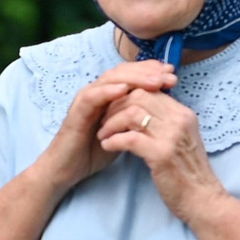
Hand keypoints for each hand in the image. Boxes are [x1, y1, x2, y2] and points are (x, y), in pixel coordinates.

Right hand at [37, 59, 178, 194]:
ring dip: (134, 78)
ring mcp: (86, 100)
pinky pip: (92, 97)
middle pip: (123, 72)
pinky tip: (124, 90)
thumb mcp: (124, 130)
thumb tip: (162, 108)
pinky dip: (107, 91)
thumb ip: (137, 116)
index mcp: (109, 95)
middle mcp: (97, 92)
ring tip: (154, 81)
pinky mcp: (76, 112)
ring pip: (110, 79)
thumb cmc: (95, 150)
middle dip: (147, 71)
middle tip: (169, 74)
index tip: (172, 74)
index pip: (131, 74)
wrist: (67, 168)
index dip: (151, 71)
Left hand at [97, 85, 226, 223]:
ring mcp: (172, 136)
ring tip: (103, 135)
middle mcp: (180, 120)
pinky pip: (129, 138)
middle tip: (103, 122)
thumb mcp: (180, 140)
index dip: (125, 98)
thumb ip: (164, 123)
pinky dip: (113, 140)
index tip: (112, 111)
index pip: (149, 91)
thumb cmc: (187, 173)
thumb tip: (137, 109)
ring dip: (111, 123)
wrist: (202, 200)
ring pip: (132, 113)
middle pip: (138, 97)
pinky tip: (107, 146)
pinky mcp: (162, 154)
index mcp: (184, 114)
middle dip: (115, 107)